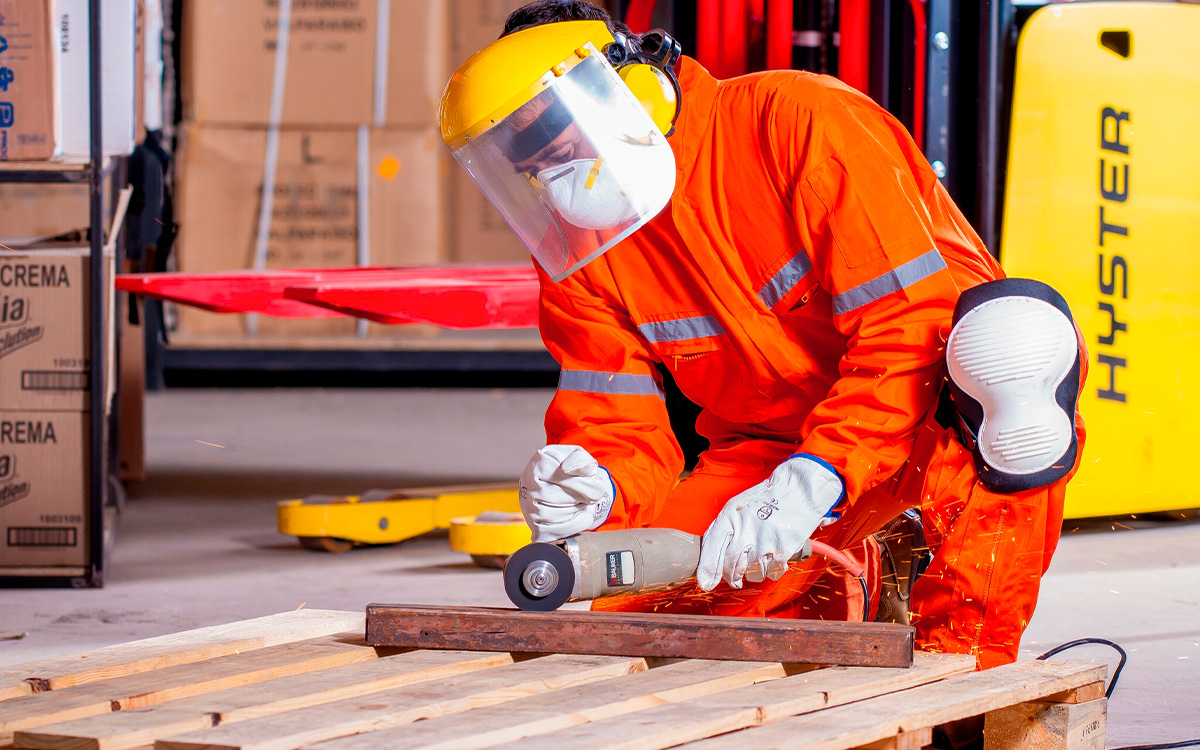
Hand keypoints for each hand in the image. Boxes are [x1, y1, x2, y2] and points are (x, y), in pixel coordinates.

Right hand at [519, 445, 615, 541]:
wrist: (566, 485)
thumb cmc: (573, 470)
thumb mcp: (580, 457)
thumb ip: (579, 459)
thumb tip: (567, 469)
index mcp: (539, 462)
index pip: (560, 475)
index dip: (582, 484)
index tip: (596, 488)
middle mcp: (528, 484)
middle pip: (556, 496)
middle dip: (581, 498)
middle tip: (591, 497)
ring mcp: (528, 506)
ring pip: (553, 514)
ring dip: (576, 510)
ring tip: (583, 503)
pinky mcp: (535, 526)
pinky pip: (553, 531)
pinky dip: (573, 525)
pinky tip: (583, 516)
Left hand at [696, 454, 843, 590]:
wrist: (798, 490)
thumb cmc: (766, 499)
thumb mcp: (738, 506)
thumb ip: (724, 529)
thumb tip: (711, 556)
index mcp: (730, 516)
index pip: (712, 547)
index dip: (707, 570)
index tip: (706, 583)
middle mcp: (745, 529)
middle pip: (731, 566)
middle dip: (732, 577)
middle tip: (735, 579)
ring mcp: (765, 540)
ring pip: (752, 573)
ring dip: (754, 573)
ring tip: (759, 560)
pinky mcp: (783, 549)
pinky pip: (772, 573)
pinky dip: (772, 571)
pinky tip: (773, 559)